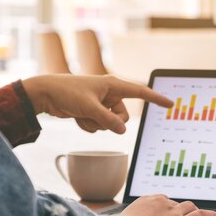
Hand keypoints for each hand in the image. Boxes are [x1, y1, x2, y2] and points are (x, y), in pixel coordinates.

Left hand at [22, 75, 172, 133]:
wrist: (45, 93)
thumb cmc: (67, 93)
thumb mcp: (89, 108)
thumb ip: (107, 120)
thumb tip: (123, 130)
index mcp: (113, 85)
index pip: (140, 92)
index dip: (156, 98)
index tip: (170, 104)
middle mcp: (109, 94)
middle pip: (122, 116)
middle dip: (109, 121)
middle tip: (93, 115)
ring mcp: (101, 103)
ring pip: (110, 123)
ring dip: (96, 124)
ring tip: (81, 114)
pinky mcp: (93, 111)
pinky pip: (99, 126)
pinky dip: (88, 124)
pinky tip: (76, 116)